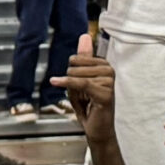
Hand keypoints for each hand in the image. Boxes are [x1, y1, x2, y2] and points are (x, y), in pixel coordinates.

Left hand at [51, 33, 115, 151]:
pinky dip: (66, 83)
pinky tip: (55, 81)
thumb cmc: (89, 105)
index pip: (77, 58)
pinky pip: (81, 83)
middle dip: (70, 81)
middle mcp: (109, 70)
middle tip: (81, 95)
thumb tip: (84, 36)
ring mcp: (109, 81)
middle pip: (75, 65)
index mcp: (104, 64)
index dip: (71, 72)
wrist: (97, 128)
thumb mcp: (81, 78)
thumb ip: (83, 57)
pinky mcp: (105, 93)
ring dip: (72, 90)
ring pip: (77, 75)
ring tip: (83, 100)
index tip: (78, 86)